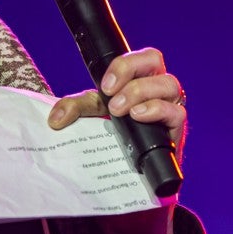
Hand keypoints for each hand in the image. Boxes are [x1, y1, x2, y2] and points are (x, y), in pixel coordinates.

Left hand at [47, 47, 186, 233]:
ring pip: (169, 83)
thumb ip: (75, 109)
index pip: (137, 56)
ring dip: (140, 92)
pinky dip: (158, 110)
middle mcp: (156, 86)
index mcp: (138, 76)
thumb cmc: (115, 136)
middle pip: (155, 58)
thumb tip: (55, 119)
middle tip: (109, 95)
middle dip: (130, 69)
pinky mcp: (176, 130)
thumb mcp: (94, 115)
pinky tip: (139, 117)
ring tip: (120, 110)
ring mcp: (169, 106)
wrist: (131, 177)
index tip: (105, 86)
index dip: (123, 64)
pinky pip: (177, 112)